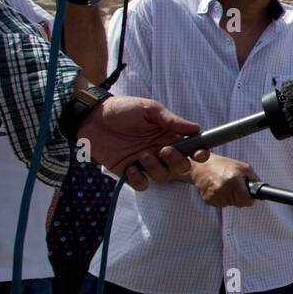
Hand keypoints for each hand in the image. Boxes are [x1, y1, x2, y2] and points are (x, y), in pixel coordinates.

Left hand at [78, 94, 208, 188]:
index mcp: (169, 135)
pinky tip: (131, 168)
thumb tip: (196, 128)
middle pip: (180, 166)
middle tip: (164, 150)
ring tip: (141, 155)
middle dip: (177, 162)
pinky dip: (139, 180)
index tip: (200, 154)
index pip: (191, 147)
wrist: (92, 117)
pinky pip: (142, 184)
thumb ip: (171, 120)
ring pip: (163, 176)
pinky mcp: (129, 171)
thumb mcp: (149, 109)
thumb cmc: (123, 109)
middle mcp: (160, 150)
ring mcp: (145, 162)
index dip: (200, 153)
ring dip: (156, 168)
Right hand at [188, 154, 258, 207]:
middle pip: (239, 204)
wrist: (200, 166)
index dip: (249, 198)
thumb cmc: (222, 164)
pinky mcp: (208, 201)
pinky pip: (221, 204)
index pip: (247, 201)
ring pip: (230, 205)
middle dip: (240, 197)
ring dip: (230, 197)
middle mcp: (223, 189)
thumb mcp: (243, 167)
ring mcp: (214, 196)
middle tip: (235, 186)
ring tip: (225, 185)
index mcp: (233, 180)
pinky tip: (218, 188)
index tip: (248, 194)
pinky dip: (222, 198)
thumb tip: (260, 190)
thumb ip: (254, 179)